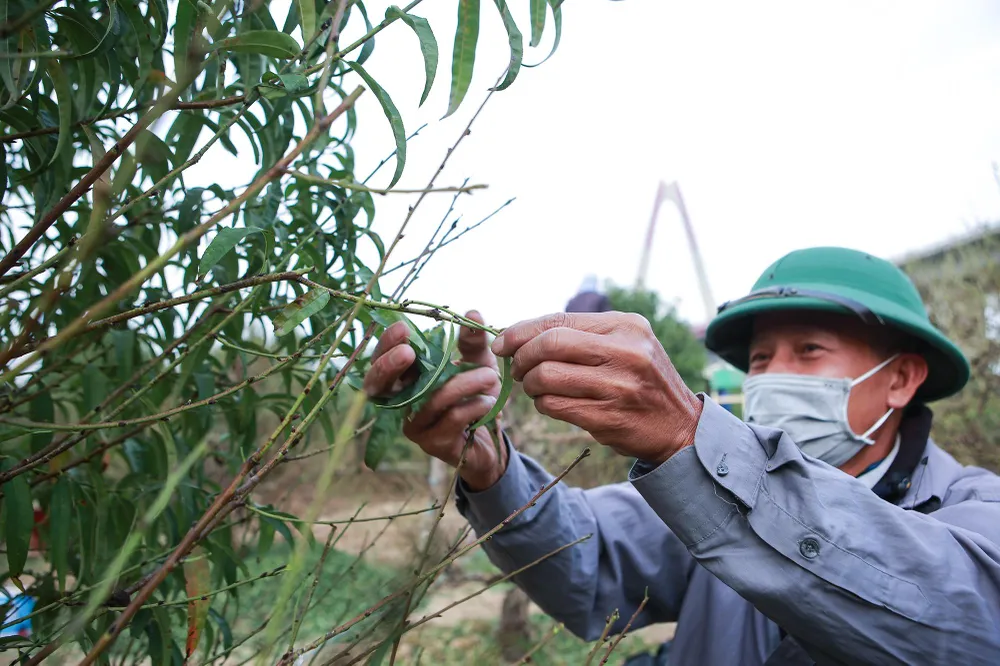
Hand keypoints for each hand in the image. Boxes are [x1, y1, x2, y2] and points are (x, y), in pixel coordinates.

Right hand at [362, 310, 507, 490]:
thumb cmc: (476, 395)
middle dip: (389, 367)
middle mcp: (403, 402)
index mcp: (406, 378)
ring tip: (489, 375)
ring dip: (461, 385)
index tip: (402, 329)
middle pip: (378, 387)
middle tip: (408, 352)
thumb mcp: (478, 362)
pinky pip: (450, 420)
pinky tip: (489, 402)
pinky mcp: (433, 444)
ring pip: (428, 400)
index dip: (385, 346)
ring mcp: (415, 425)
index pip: (381, 361)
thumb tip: (473, 312)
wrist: (491, 438)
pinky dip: (472, 406)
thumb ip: (473, 340)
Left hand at [491, 312, 702, 464]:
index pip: (559, 320)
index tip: (501, 343)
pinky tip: (550, 403)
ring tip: (536, 387)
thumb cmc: (641, 380)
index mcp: (625, 326)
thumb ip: (582, 335)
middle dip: (522, 357)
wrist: (680, 425)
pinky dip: (543, 404)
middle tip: (517, 369)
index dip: (521, 331)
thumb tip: (521, 333)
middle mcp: (625, 352)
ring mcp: (618, 386)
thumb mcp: (626, 344)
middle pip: (549, 344)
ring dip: (530, 384)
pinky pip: (555, 405)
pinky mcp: (609, 417)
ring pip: (547, 377)